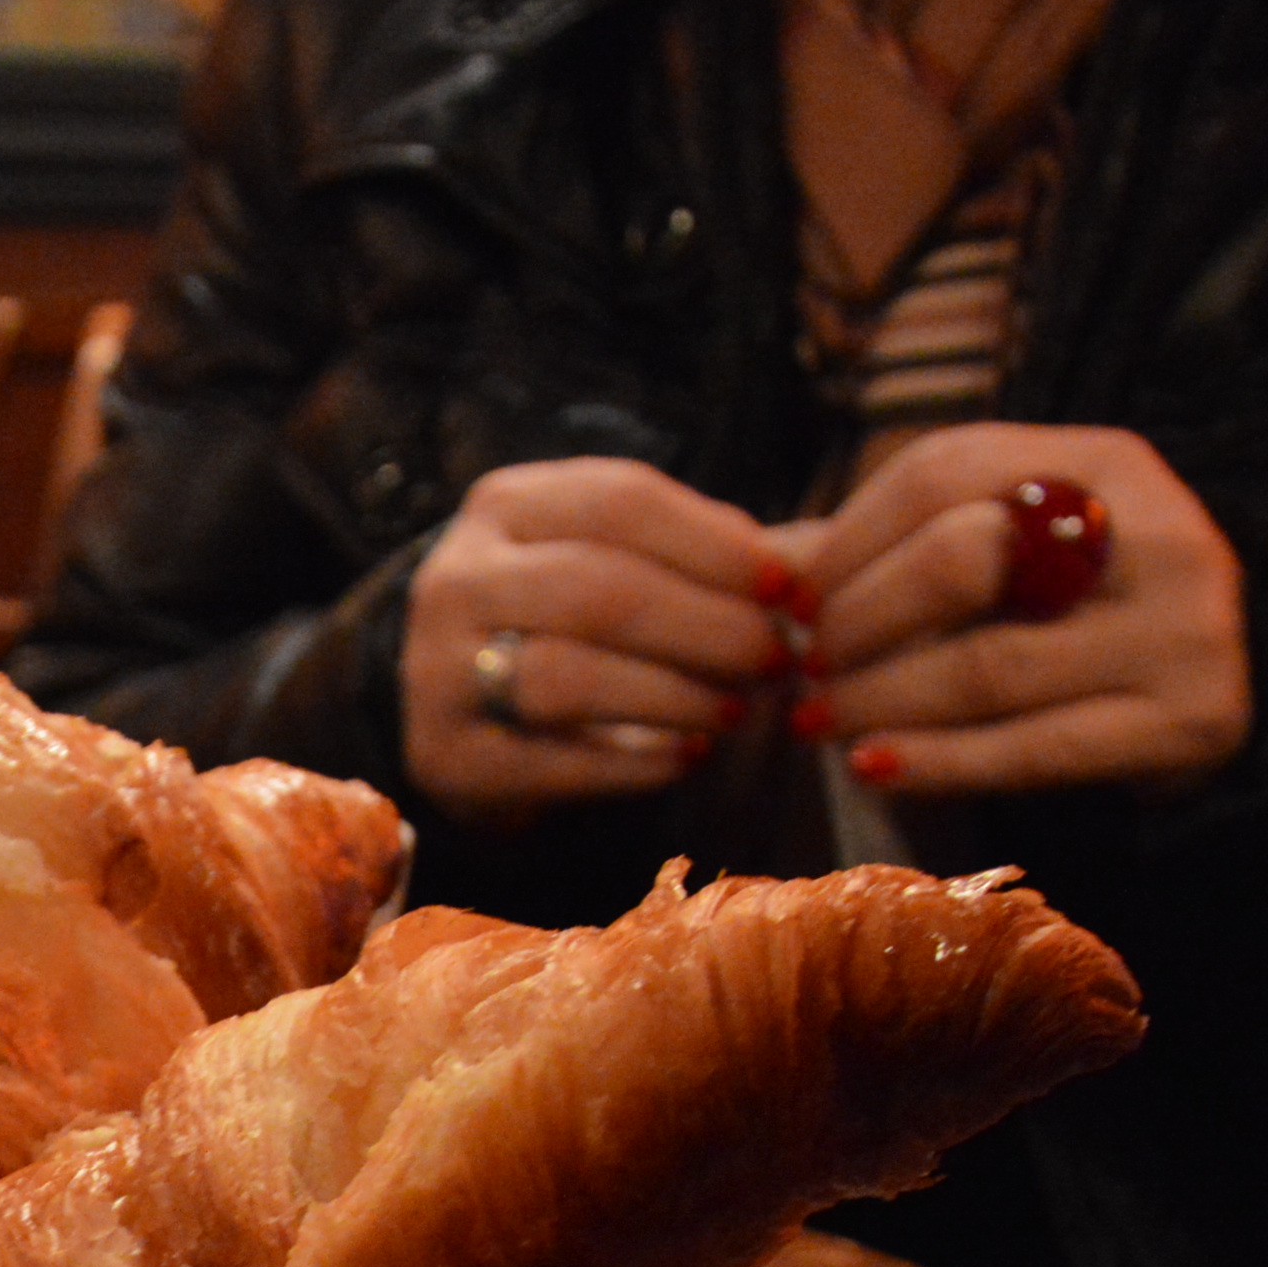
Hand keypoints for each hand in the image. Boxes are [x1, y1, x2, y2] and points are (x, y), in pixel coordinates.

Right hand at [396, 458, 793, 827]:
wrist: (460, 712)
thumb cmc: (569, 624)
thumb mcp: (625, 563)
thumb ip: (718, 557)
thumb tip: (829, 565)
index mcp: (504, 505)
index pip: (620, 502)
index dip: (714, 543)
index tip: (788, 587)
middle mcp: (455, 578)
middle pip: (598, 589)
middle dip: (706, 626)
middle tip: (778, 658)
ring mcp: (437, 670)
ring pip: (569, 676)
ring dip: (675, 696)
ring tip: (739, 711)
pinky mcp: (448, 756)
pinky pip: (555, 761)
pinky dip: (636, 764)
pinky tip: (688, 757)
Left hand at [790, 423, 1248, 797]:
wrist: (1194, 709)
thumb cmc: (1066, 623)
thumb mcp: (996, 561)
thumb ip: (885, 553)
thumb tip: (753, 565)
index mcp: (1106, 460)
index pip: (943, 469)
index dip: (847, 538)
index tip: (789, 599)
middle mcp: (1159, 532)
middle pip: (964, 559)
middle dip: (860, 620)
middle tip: (803, 669)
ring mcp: (1185, 628)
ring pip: (988, 666)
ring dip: (879, 699)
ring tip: (817, 722)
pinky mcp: (1191, 720)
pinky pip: (1033, 749)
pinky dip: (937, 763)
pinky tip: (872, 766)